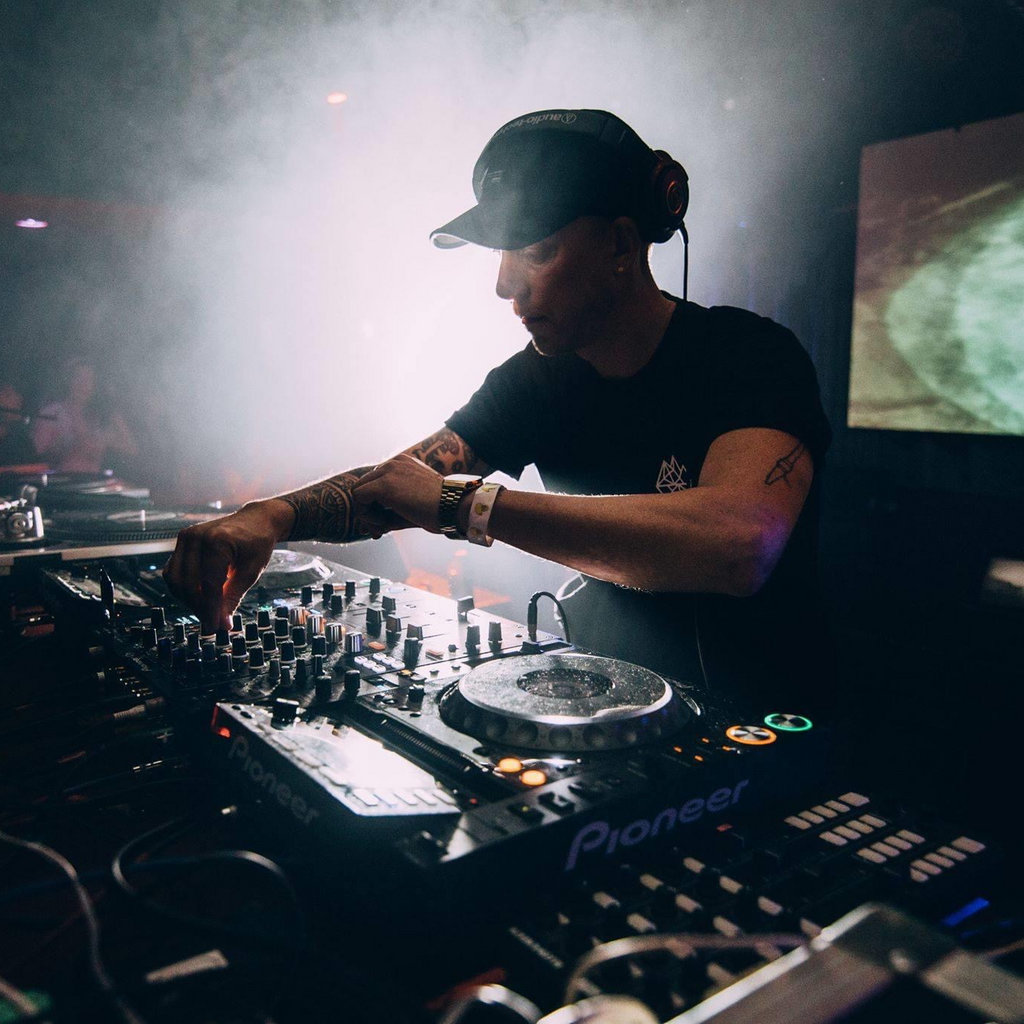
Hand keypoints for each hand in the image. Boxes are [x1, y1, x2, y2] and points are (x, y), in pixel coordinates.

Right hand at [162, 499, 292, 631]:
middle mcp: (197, 537)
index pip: (209, 584)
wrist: (256, 520)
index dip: (211, 610)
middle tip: (212, 623)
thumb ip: (233, 597)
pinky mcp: (182, 541)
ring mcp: (186, 537)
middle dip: (199, 608)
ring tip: (207, 610)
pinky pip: (173, 571)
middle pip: (188, 584)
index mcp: (218, 541)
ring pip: (175, 580)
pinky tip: (200, 596)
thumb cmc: (257, 543)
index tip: (215, 628)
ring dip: (188, 600)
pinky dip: (183, 588)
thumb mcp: (252, 571)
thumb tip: (221, 625)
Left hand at [351, 455, 444, 532]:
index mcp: (402, 464)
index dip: (375, 505)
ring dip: (366, 513)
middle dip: (368, 510)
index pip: (375, 483)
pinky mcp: (384, 484)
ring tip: (382, 527)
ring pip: (358, 491)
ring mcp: (388, 471)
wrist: (454, 507)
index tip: (383, 524)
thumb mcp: (409, 508)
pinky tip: (382, 524)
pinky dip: (365, 514)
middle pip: (364, 486)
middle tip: (379, 529)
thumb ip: (387, 515)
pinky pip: (358, 498)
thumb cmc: (438, 510)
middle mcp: (393, 463)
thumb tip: (365, 529)